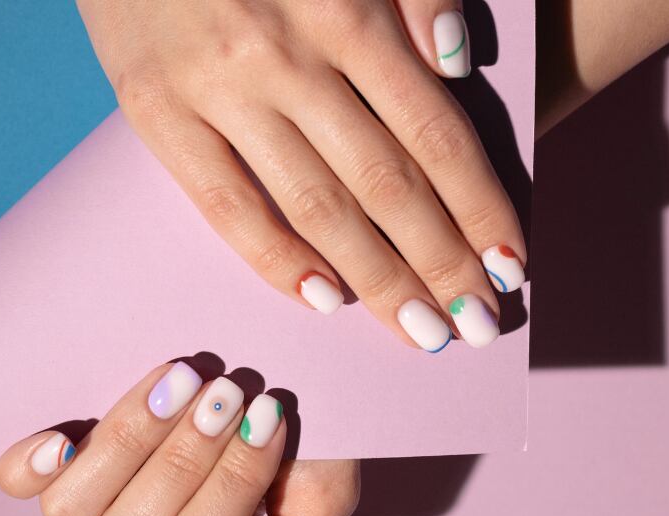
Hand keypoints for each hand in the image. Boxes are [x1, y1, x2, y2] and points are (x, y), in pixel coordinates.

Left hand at [0, 361, 360, 515]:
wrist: (282, 352)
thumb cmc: (307, 425)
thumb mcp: (322, 499)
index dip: (229, 481)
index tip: (267, 412)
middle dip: (184, 461)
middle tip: (228, 392)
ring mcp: (96, 485)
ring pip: (74, 513)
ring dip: (127, 448)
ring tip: (181, 384)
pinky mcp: (60, 441)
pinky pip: (14, 480)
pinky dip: (32, 466)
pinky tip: (63, 442)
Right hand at [77, 0, 526, 351]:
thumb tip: (458, 61)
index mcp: (345, 6)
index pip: (434, 131)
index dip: (480, 205)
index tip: (512, 265)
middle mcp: (287, 55)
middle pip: (384, 182)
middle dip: (439, 261)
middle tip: (478, 324)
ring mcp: (218, 89)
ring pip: (314, 205)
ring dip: (375, 277)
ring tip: (419, 331)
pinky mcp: (156, 111)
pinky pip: (223, 203)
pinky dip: (274, 258)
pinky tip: (321, 300)